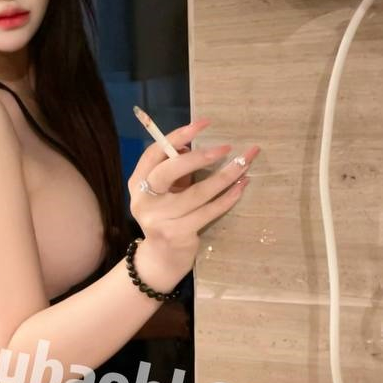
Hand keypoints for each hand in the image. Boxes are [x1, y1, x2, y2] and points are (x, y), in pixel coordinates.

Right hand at [127, 117, 259, 289]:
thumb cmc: (168, 217)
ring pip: (197, 193)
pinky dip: (228, 198)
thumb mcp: (166, 192)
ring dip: (225, 176)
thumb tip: (196, 144)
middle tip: (226, 148)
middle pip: (170, 170)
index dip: (178, 136)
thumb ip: (175, 171)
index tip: (203, 124)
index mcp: (138, 183)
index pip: (154, 153)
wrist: (161, 259)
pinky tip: (241, 187)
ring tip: (244, 164)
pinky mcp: (177, 234)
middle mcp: (143, 200)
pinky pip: (208, 211)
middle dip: (200, 156)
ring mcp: (159, 219)